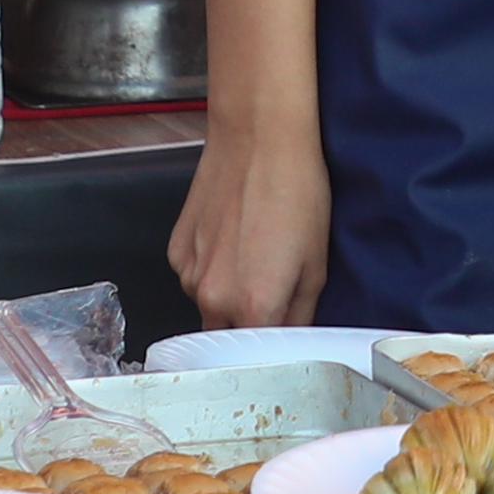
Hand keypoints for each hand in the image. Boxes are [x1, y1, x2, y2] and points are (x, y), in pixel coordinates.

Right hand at [170, 124, 331, 329]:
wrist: (257, 140)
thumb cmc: (294, 192)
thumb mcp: (317, 262)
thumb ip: (302, 313)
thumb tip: (295, 335)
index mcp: (255, 307)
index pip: (263, 353)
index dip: (276, 345)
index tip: (285, 334)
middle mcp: (214, 298)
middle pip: (230, 336)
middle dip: (250, 325)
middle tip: (273, 291)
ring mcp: (189, 275)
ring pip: (210, 306)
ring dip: (229, 295)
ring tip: (253, 252)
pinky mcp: (176, 252)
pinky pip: (195, 277)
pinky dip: (211, 270)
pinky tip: (231, 237)